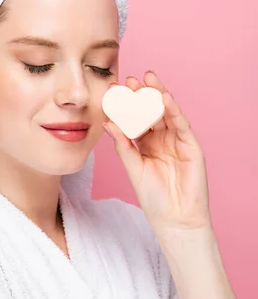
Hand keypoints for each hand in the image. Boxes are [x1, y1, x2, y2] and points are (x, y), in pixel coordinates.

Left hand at [103, 71, 212, 234]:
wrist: (175, 219)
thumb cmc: (153, 197)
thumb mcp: (133, 168)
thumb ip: (123, 146)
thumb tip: (107, 123)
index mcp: (144, 143)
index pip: (134, 119)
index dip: (124, 105)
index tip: (112, 90)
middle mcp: (161, 138)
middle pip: (150, 111)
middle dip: (140, 95)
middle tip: (129, 80)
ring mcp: (176, 140)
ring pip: (166, 113)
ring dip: (157, 95)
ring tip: (147, 79)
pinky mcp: (191, 145)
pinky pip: (181, 124)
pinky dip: (174, 110)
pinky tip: (164, 97)